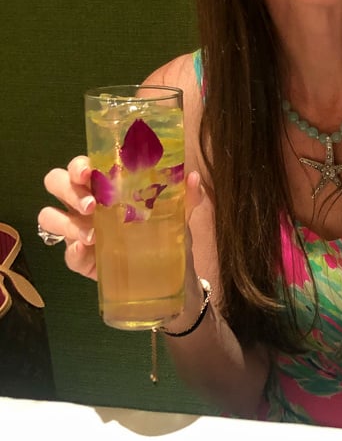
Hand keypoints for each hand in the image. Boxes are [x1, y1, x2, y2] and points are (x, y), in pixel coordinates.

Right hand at [40, 158, 203, 281]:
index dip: (78, 165)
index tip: (89, 171)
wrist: (170, 274)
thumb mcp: (179, 213)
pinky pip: (67, 254)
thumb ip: (186, 196)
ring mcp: (78, 230)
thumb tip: (192, 177)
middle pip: (56, 184)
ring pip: (50, 217)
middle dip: (69, 191)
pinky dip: (73, 252)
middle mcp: (85, 202)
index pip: (81, 166)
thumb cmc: (167, 232)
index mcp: (105, 184)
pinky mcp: (81, 259)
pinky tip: (88, 252)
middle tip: (92, 205)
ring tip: (93, 235)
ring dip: (66, 223)